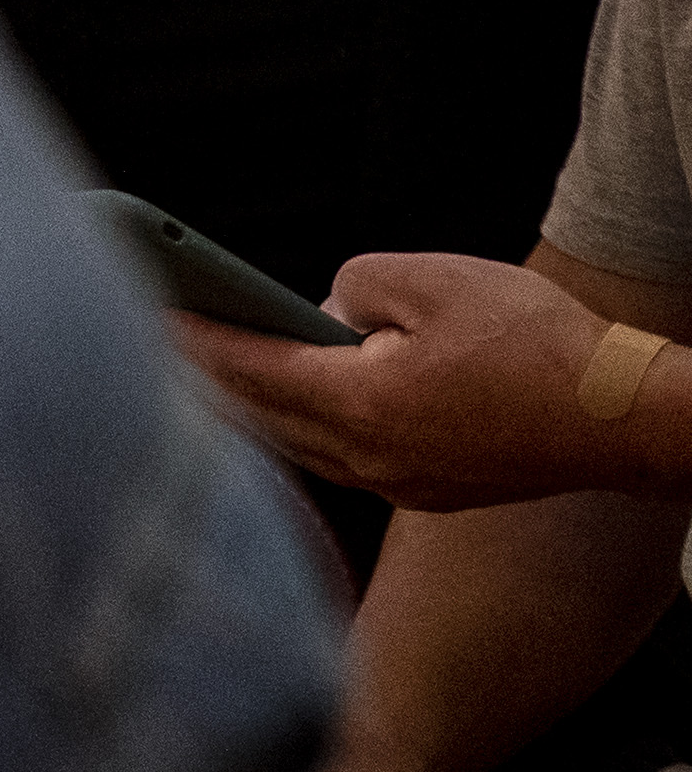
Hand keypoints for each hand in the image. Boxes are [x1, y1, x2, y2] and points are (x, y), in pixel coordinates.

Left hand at [173, 251, 650, 509]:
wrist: (624, 417)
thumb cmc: (541, 344)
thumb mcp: (438, 279)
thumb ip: (359, 283)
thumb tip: (325, 308)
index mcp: (360, 404)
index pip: (247, 367)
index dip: (191, 337)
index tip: (148, 312)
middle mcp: (366, 457)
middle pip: (257, 415)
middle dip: (204, 375)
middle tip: (159, 336)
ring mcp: (396, 483)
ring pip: (294, 444)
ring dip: (250, 407)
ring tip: (210, 369)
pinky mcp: (426, 492)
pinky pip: (337, 459)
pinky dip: (300, 429)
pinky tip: (293, 406)